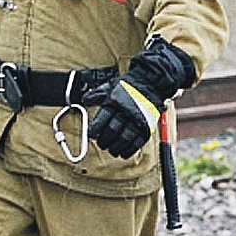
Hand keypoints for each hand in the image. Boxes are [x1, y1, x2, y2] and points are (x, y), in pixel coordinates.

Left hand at [90, 37, 196, 158]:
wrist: (151, 82)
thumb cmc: (129, 85)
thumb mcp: (110, 86)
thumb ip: (96, 94)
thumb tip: (84, 100)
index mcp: (115, 102)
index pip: (102, 120)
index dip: (95, 130)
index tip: (93, 135)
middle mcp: (126, 111)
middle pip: (112, 131)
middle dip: (104, 140)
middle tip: (102, 143)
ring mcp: (138, 119)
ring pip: (124, 139)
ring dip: (116, 147)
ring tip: (112, 150)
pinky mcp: (147, 126)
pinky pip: (138, 142)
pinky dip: (130, 149)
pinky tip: (124, 152)